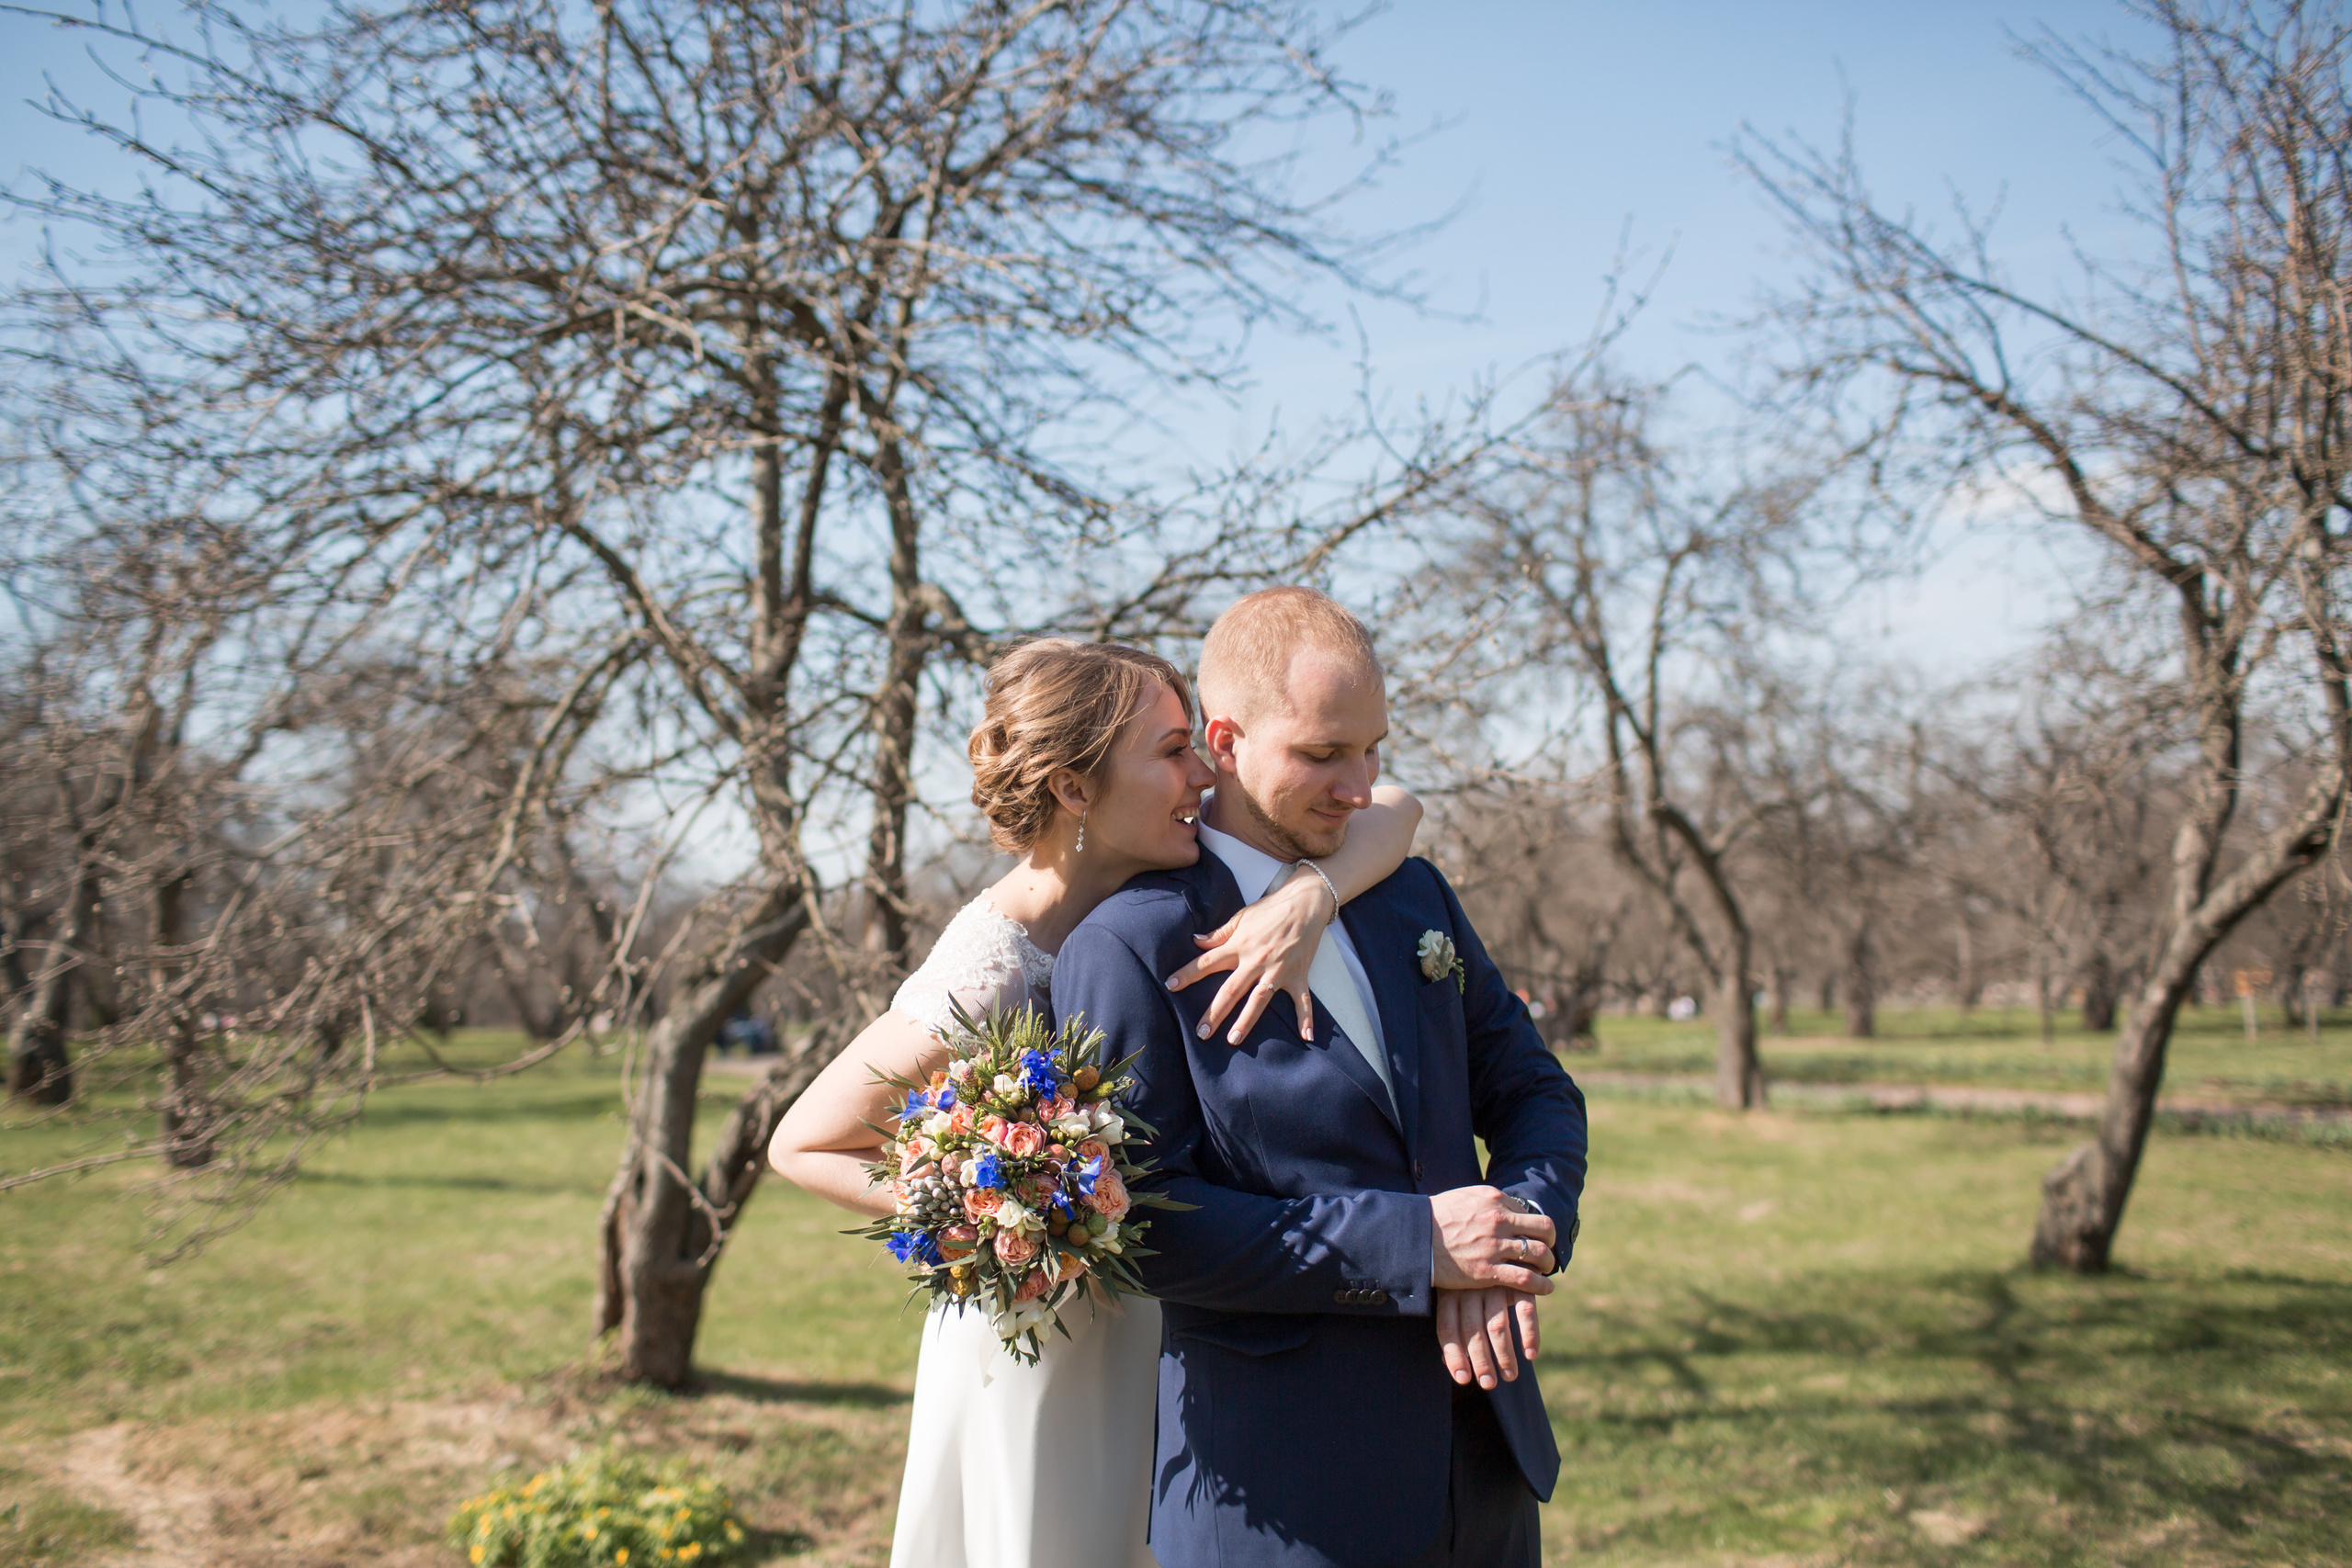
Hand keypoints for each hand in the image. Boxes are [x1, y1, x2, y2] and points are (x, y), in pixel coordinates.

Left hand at [1163, 867, 1334, 1043]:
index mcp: (1239, 946)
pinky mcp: (1298, 975)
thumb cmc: (1271, 908)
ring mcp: (1278, 970)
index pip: (1207, 962)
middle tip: (1201, 1032)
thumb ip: (1219, 934)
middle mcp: (1256, 960)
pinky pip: (1303, 1000)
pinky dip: (1306, 1018)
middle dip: (1215, 1012)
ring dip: (1247, 1020)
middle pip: (1231, 990)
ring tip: (1234, 1039)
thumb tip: (1196, 941)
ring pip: (1259, 999)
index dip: (1187, 973)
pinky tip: (1306, 1036)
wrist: (1305, 902)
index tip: (1171, 985)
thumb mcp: (1241, 917)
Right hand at [1430, 1185, 1554, 1291]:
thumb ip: (1487, 1201)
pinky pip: (1525, 1278)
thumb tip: (1505, 1207)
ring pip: (1539, 1254)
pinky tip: (1546, 1288)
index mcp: (1494, 1200)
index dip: (1533, 1226)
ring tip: (1546, 1269)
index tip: (1532, 1236)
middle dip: (1550, 1241)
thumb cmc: (1436, 1217)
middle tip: (1547, 1251)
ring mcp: (1494, 1246)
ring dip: (1548, 1263)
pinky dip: (1541, 1285)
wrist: (1413, 1238)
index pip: (1528, 1212)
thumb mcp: (1464, 1197)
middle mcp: (1499, 1220)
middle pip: (1544, 1229)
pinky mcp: (1488, 1271)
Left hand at [1437, 1286, 1540, 1388]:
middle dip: (1481, 1361)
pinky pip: (1525, 1311)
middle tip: (1488, 1383)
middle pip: (1473, 1330)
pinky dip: (1529, 1334)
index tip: (1462, 1379)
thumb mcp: (1455, 1293)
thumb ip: (1454, 1325)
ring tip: (1510, 1376)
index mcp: (1450, 1292)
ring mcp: (1495, 1283)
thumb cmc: (1472, 1276)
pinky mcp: (1520, 1280)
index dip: (1454, 1355)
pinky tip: (1531, 1354)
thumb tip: (1446, 1364)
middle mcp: (1470, 1287)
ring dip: (1505, 1355)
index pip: (1447, 1328)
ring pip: (1497, 1325)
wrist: (1500, 1238)